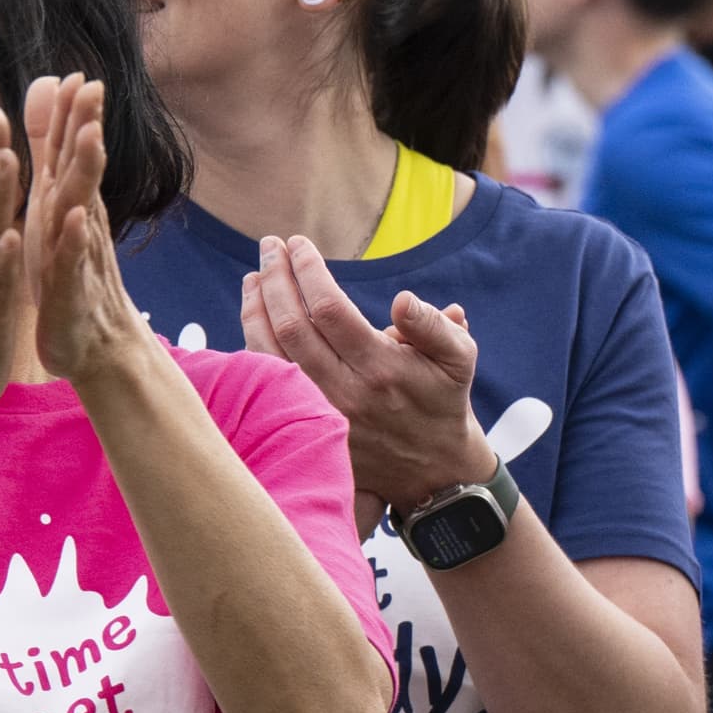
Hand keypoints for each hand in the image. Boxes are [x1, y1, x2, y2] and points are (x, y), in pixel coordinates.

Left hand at [22, 77, 151, 392]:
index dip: (74, 113)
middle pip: (84, 167)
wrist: (94, 341)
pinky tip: (76, 216)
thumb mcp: (55, 208)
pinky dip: (74, 236)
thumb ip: (53, 157)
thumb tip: (50, 111)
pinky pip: (73, 258)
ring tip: (89, 138)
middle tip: (93, 88)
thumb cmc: (68, 272)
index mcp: (67, 202)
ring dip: (88, 172)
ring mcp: (78, 253)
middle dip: (87, 127)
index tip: (78, 74)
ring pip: (83, 205)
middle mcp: (79, 221)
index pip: (72, 151)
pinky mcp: (71, 286)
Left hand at [242, 233, 496, 524]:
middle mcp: (344, 391)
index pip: (328, 308)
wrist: (432, 469)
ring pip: (269, 353)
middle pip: (291, 326)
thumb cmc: (444, 400)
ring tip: (255, 276)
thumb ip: (435, 326)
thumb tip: (403, 300)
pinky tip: (255, 316)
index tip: (299, 243)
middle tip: (269, 247)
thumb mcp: (459, 359)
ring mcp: (320, 411)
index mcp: (381, 368)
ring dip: (255, 308)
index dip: (307, 271)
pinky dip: (253, 341)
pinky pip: (267, 379)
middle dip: (274, 278)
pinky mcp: (307, 424)